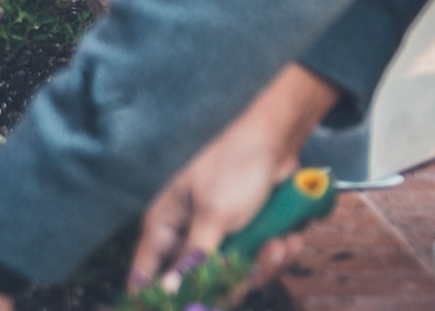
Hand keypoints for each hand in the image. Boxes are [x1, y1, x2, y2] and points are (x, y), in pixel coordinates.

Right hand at [128, 117, 300, 293]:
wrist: (278, 141)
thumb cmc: (235, 165)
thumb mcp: (213, 213)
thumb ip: (193, 258)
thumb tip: (169, 294)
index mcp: (165, 226)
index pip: (145, 275)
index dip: (157, 299)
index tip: (187, 309)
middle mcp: (188, 237)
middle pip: (197, 287)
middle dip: (231, 282)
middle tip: (251, 268)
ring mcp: (218, 240)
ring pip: (232, 279)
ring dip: (261, 266)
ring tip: (278, 244)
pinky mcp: (246, 239)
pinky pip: (257, 265)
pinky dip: (276, 254)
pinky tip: (289, 237)